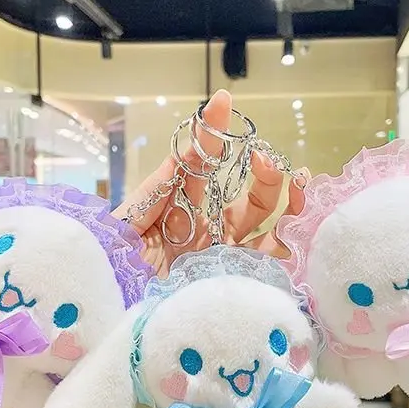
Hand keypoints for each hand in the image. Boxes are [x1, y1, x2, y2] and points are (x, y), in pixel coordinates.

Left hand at [112, 88, 308, 276]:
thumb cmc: (111, 262)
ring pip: (268, 229)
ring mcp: (223, 258)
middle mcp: (209, 231)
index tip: (223, 102)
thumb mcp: (130, 219)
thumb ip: (159, 185)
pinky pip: (267, 268)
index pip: (204, 165)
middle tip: (264, 159)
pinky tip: (297, 231)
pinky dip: (288, 249)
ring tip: (299, 183)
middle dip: (266, 175)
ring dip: (288, 204)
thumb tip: (188, 146)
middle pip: (250, 199)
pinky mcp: (231, 284)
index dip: (214, 134)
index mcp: (183, 208)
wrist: (109, 305)